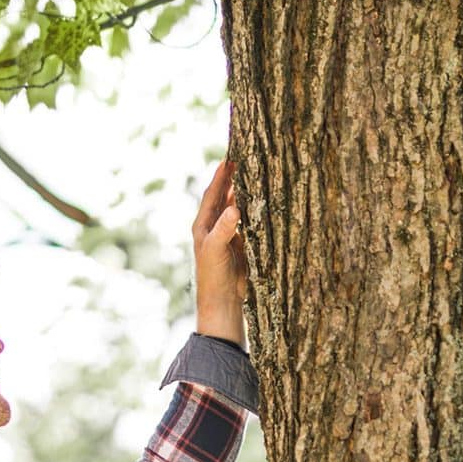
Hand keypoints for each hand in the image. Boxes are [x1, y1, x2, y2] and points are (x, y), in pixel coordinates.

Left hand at [192, 159, 248, 347]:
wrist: (223, 303)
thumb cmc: (214, 277)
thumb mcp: (216, 250)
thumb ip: (225, 228)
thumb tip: (234, 207)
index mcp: (203, 227)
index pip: (212, 195)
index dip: (220, 177)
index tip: (228, 158)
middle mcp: (213, 229)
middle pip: (222, 198)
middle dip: (230, 180)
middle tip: (241, 160)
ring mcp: (226, 237)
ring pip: (234, 209)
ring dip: (241, 193)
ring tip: (251, 175)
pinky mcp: (239, 246)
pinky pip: (246, 222)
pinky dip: (251, 210)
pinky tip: (259, 203)